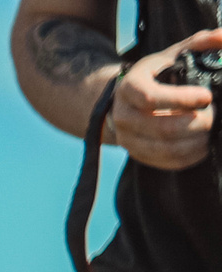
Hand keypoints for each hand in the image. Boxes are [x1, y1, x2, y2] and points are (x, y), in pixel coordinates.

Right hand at [110, 30, 221, 169]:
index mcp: (130, 86)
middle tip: (215, 116)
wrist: (125, 101)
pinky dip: (190, 156)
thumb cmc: (157, 74)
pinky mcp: (138, 154)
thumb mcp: (174, 53)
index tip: (206, 97)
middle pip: (161, 128)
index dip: (181, 99)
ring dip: (195, 142)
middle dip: (196, 124)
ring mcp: (129, 138)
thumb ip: (201, 42)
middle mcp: (124, 115)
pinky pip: (166, 162)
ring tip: (212, 131)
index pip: (150, 97)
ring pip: (166, 149)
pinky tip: (203, 144)